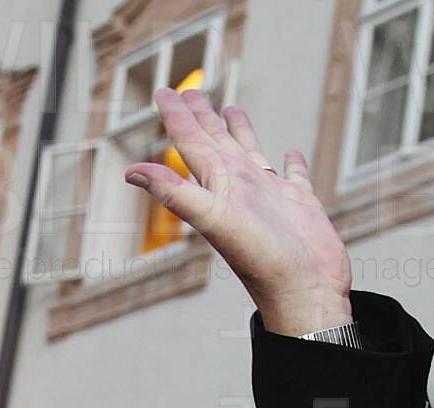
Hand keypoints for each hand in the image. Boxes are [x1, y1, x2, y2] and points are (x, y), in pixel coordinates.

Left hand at [125, 90, 352, 336]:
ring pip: (250, 151)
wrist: (303, 291)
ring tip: (232, 108)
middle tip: (191, 90)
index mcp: (219, 184)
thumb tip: (130, 172)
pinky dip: (291, 162)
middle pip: (215, 141)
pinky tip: (290, 153)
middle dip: (202, 115)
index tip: (163, 91)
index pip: (190, 141)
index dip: (176, 115)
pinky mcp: (299, 203)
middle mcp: (241, 185)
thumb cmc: (260, 260)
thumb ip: (174, 193)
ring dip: (240, 131)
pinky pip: (293, 174)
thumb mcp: (214, 219)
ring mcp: (270, 194)